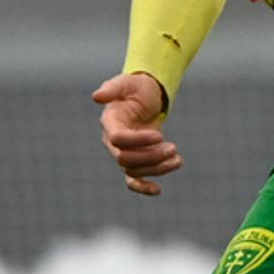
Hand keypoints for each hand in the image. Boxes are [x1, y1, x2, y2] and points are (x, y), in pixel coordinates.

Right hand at [93, 71, 177, 196]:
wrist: (146, 97)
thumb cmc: (136, 88)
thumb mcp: (127, 83)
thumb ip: (113, 88)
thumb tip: (96, 96)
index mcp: (110, 123)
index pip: (118, 139)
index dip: (138, 140)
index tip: (159, 135)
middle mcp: (112, 142)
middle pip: (126, 159)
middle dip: (151, 156)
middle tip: (173, 147)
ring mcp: (123, 153)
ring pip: (134, 171)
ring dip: (157, 168)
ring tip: (177, 159)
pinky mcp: (134, 160)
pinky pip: (133, 180)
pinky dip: (143, 187)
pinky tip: (157, 190)